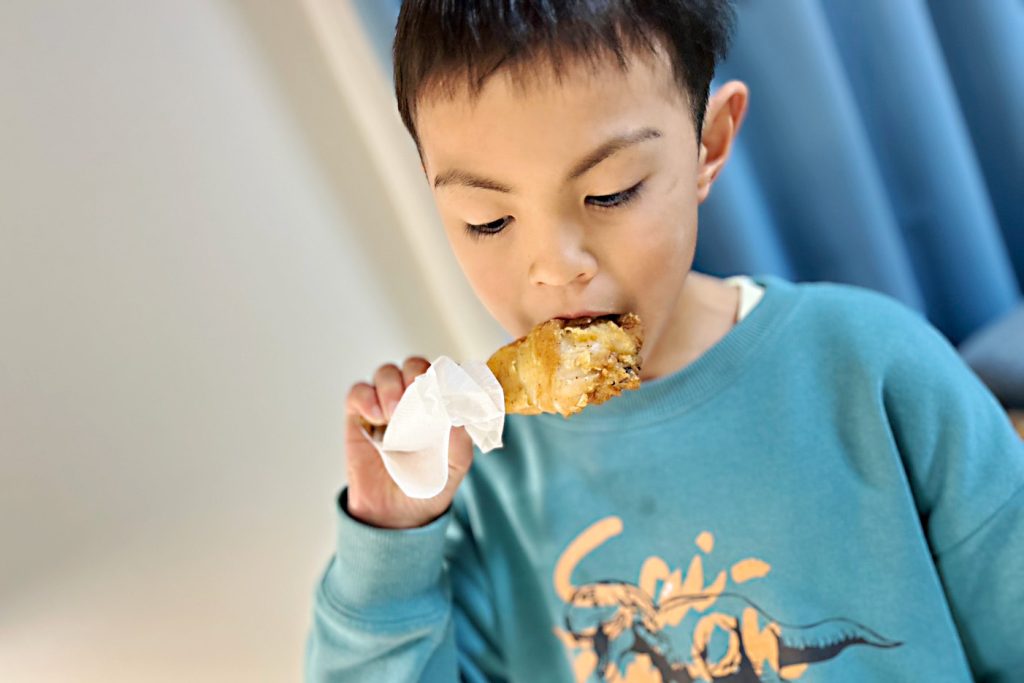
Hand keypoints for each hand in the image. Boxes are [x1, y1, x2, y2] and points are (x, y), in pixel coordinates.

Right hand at [344, 356, 474, 528]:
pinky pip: (358, 392)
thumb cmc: (430, 484)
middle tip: (416, 392)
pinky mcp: (359, 416)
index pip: (443, 373)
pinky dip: (366, 398)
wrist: (397, 514)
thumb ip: (460, 435)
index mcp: (440, 405)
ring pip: (386, 373)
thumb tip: (459, 408)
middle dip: (416, 372)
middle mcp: (413, 400)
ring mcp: (385, 406)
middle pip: (414, 365)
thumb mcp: (456, 463)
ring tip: (393, 413)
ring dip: (391, 386)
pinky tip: (376, 418)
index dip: (445, 372)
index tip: (445, 384)